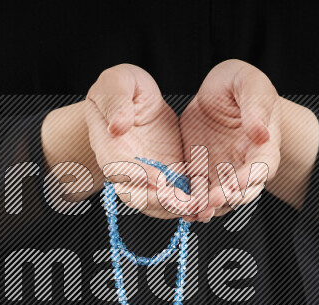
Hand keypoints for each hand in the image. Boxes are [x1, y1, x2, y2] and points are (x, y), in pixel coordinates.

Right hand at [84, 64, 203, 218]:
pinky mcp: (169, 175)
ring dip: (178, 207)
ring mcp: (148, 176)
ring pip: (159, 202)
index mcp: (110, 147)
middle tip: (184, 202)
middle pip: (138, 195)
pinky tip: (208, 201)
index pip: (118, 168)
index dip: (137, 176)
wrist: (135, 101)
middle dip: (161, 202)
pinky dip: (191, 202)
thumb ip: (115, 102)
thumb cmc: (121, 88)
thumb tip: (117, 125)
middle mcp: (127, 169)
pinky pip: (178, 195)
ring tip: (200, 206)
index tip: (159, 179)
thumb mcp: (116, 82)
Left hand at [180, 60, 281, 220]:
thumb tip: (261, 133)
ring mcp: (223, 172)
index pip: (262, 167)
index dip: (250, 178)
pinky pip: (197, 194)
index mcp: (263, 146)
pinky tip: (181, 210)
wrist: (218, 93)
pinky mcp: (202, 173)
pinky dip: (191, 204)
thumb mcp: (249, 83)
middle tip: (212, 201)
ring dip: (208, 208)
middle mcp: (245, 165)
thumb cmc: (240, 84)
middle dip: (227, 199)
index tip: (236, 184)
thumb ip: (256, 105)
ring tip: (195, 212)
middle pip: (241, 191)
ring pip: (219, 198)